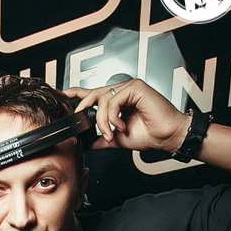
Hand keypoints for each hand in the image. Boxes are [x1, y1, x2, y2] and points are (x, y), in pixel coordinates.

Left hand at [64, 78, 188, 152]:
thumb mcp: (118, 139)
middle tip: (83, 123)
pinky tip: (121, 126)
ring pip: (102, 99)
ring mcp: (129, 87)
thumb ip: (102, 138)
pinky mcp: (135, 87)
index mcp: (118, 100)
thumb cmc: (150, 135)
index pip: (93, 93)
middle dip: (85, 109)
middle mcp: (122, 90)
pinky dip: (113, 116)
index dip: (77, 93)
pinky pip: (113, 99)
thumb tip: (87, 143)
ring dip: (102, 120)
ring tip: (110, 134)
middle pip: (93, 94)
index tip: (62, 95)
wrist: (167, 137)